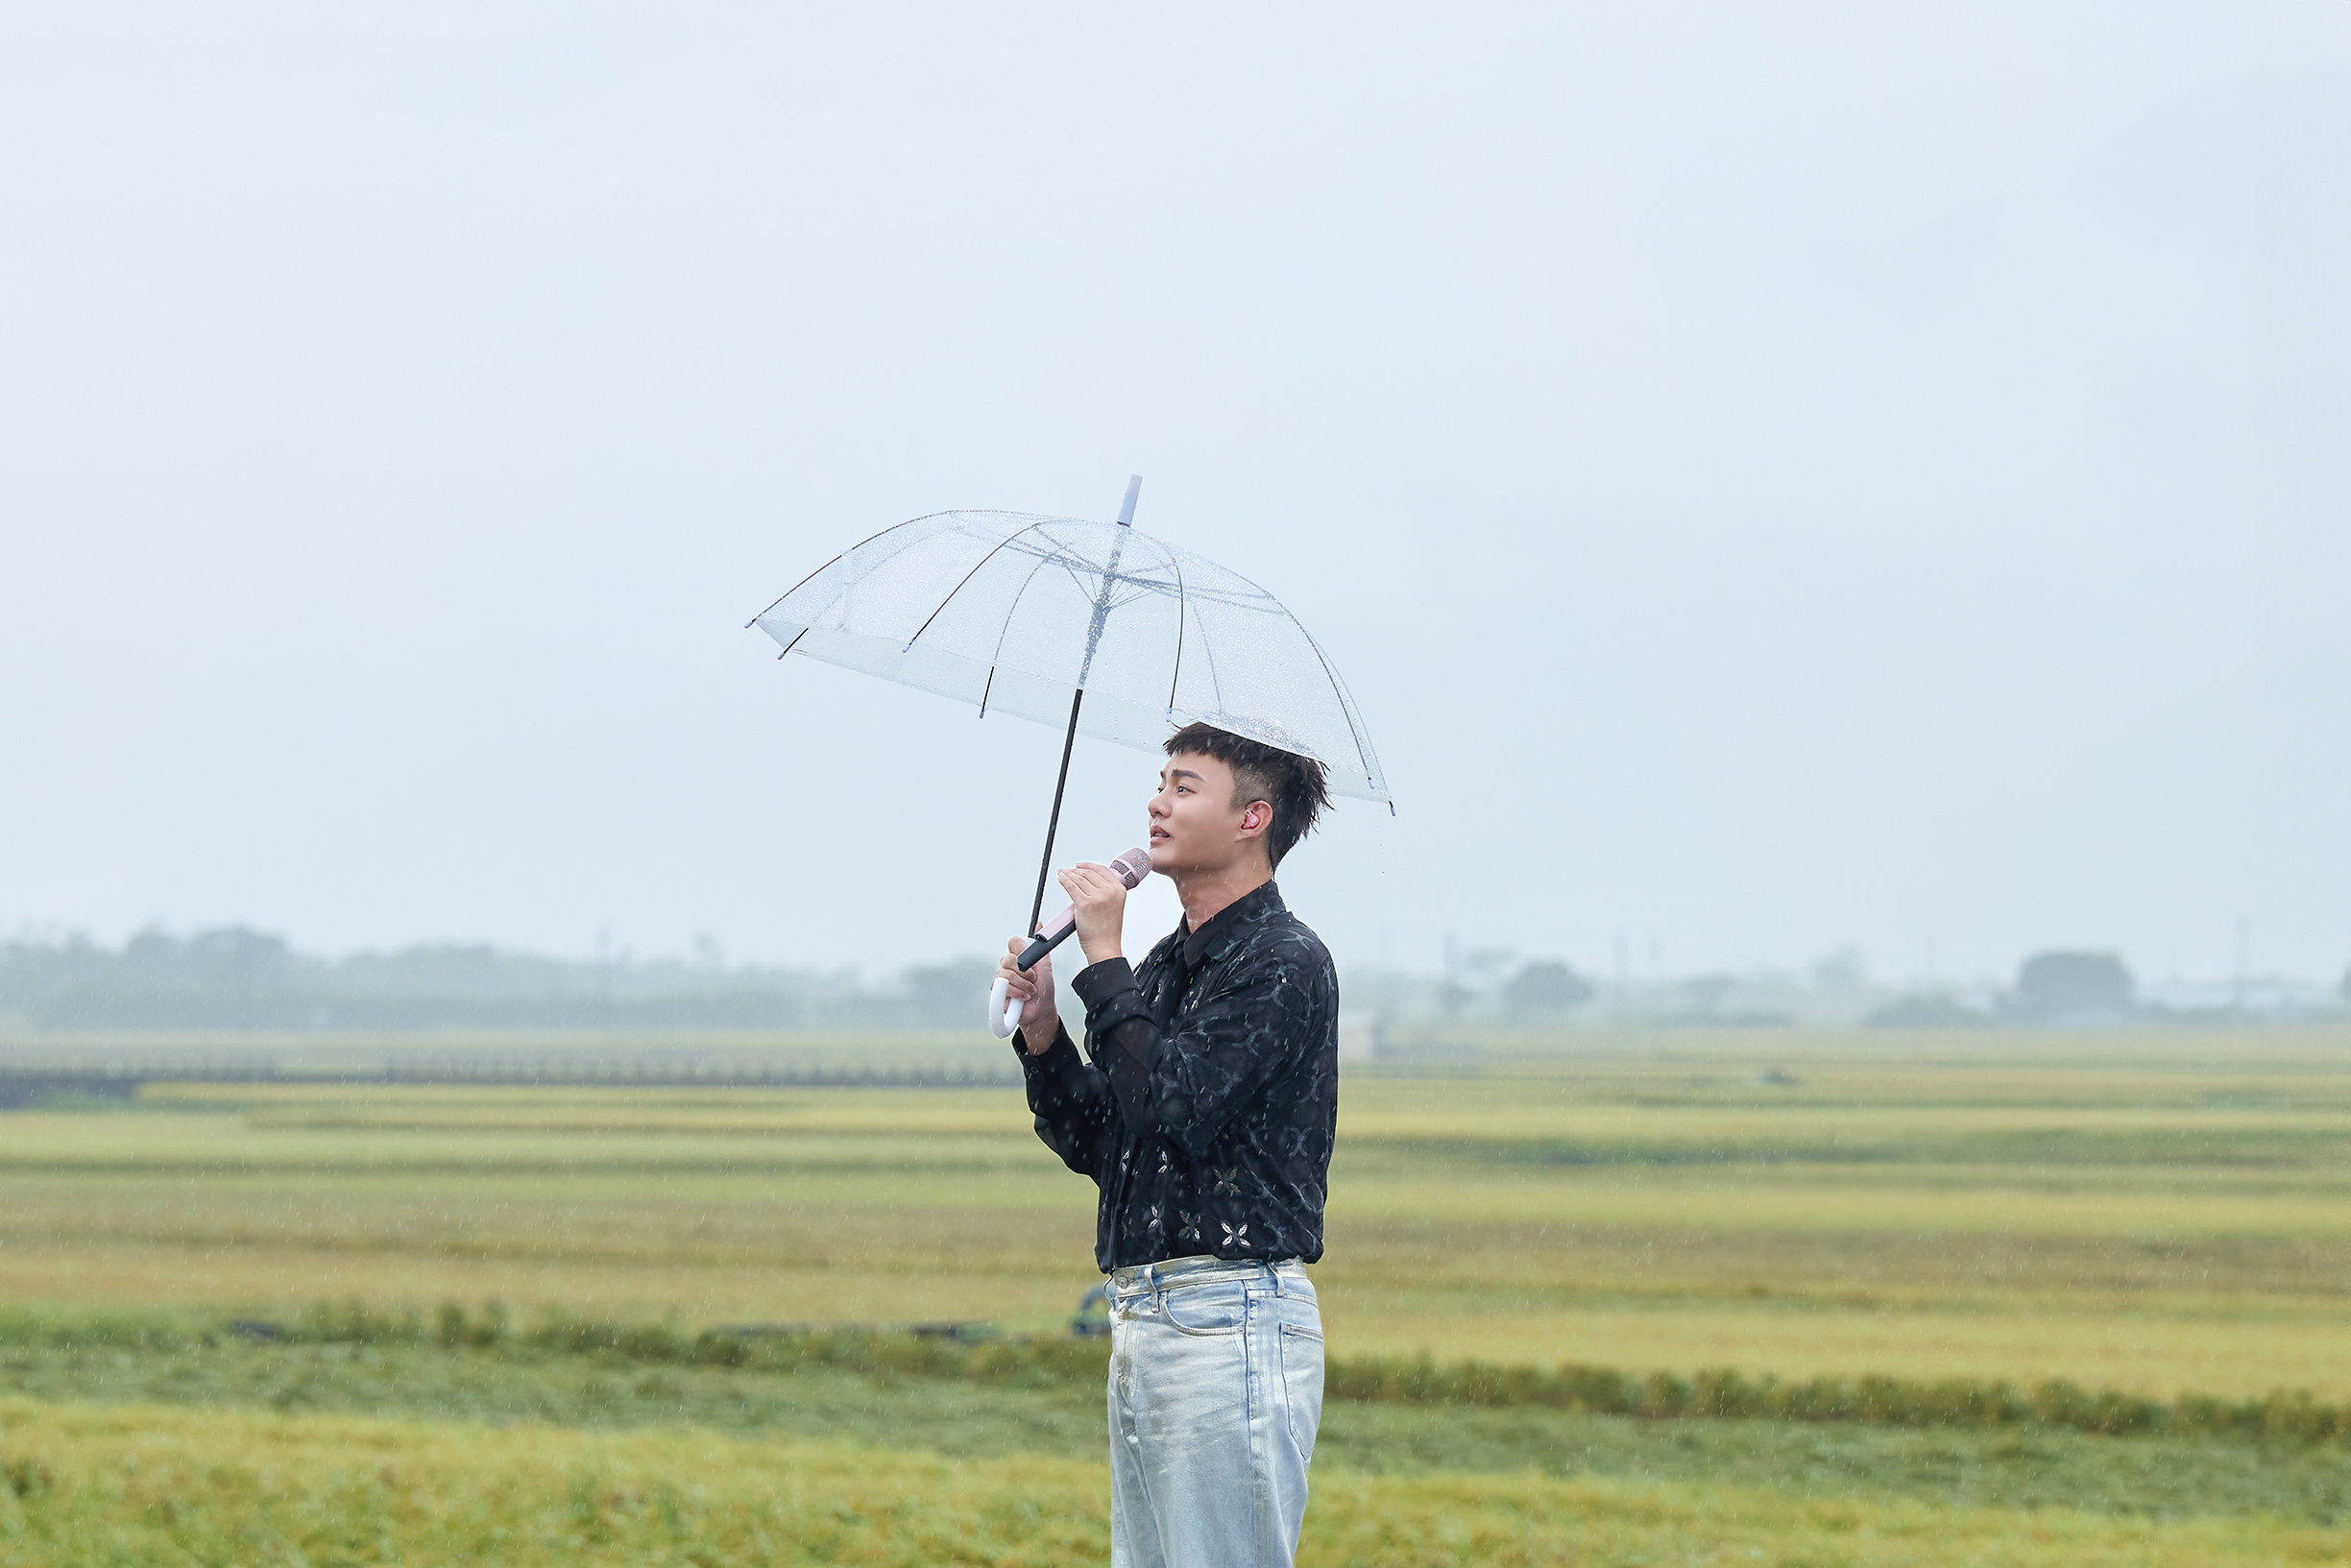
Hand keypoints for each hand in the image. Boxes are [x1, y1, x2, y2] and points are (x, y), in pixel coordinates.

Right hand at [997, 938, 1058, 1053]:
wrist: (1041, 1009)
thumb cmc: (1043, 987)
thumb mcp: (1045, 965)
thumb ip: (1040, 946)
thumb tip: (1040, 925)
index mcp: (1018, 955)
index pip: (1013, 942)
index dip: (1021, 950)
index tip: (1031, 960)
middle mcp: (1007, 964)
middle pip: (1008, 958)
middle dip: (1025, 971)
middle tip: (1034, 979)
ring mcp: (1001, 977)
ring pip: (1005, 973)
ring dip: (1023, 984)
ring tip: (1031, 991)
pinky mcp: (997, 991)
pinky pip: (1002, 986)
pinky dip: (1017, 992)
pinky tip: (1024, 997)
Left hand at [1058, 861, 1127, 967]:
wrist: (1104, 947)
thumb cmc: (1107, 932)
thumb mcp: (1114, 907)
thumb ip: (1106, 893)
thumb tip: (1089, 884)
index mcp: (1119, 890)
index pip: (1102, 870)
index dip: (1089, 865)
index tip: (1081, 865)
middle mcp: (1109, 891)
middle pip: (1089, 873)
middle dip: (1076, 870)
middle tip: (1069, 871)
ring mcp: (1097, 897)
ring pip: (1078, 879)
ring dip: (1068, 874)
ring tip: (1063, 874)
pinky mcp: (1084, 903)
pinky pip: (1070, 887)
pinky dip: (1063, 880)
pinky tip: (1061, 878)